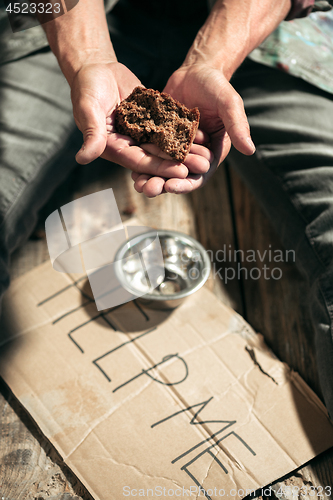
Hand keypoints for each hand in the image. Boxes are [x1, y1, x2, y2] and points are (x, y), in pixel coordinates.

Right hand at [71, 62, 205, 183]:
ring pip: (166, 145)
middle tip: (202, 167)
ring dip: (185, 151)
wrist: (97, 67)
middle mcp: (130, 144)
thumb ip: (92, 134)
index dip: (160, 168)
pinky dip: (184, 131)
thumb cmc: (86, 87)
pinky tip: (202, 134)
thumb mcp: (88, 109)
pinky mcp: (152, 120)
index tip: (181, 172)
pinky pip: (170, 127)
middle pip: (157, 157)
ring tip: (206, 154)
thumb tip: (83, 158)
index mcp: (114, 147)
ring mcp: (142, 133)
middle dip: (179, 163)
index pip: (139, 161)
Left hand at [132, 63, 254, 195]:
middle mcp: (193, 154)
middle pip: (178, 176)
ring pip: (162, 168)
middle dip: (163, 184)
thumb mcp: (228, 103)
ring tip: (137, 185)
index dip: (186, 183)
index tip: (172, 187)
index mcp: (212, 152)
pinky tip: (128, 167)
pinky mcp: (161, 138)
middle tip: (148, 190)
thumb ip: (237, 125)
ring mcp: (175, 148)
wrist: (195, 70)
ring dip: (150, 178)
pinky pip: (150, 153)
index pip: (199, 174)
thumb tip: (250, 150)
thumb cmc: (216, 85)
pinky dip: (140, 161)